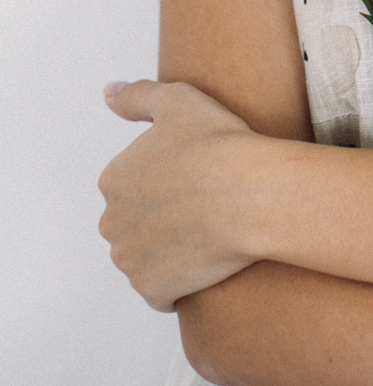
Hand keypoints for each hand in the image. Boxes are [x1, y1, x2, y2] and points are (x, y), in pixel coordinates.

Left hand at [98, 79, 264, 311]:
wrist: (252, 194)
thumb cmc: (220, 144)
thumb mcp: (179, 100)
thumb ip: (138, 96)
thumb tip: (108, 93)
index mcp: (113, 179)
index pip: (134, 187)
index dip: (168, 184)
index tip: (196, 179)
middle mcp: (111, 222)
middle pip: (134, 225)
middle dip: (161, 221)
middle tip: (204, 209)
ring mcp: (130, 260)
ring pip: (145, 259)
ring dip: (168, 253)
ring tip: (208, 237)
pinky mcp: (152, 290)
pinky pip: (161, 292)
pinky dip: (178, 285)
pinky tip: (205, 265)